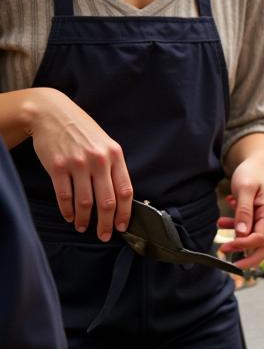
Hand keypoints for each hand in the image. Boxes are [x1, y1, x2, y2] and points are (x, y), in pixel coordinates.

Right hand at [28, 88, 132, 240]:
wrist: (52, 113)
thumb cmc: (82, 130)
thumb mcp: (105, 144)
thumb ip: (113, 167)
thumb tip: (121, 198)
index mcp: (115, 155)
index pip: (125, 191)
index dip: (125, 212)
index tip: (123, 227)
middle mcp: (98, 160)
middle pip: (107, 201)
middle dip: (107, 223)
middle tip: (105, 235)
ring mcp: (77, 164)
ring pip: (85, 202)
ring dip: (85, 219)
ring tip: (84, 227)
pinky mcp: (57, 167)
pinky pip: (65, 196)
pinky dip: (68, 210)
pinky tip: (70, 217)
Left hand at [220, 160, 263, 267]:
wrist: (257, 164)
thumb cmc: (252, 173)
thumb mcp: (244, 189)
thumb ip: (243, 211)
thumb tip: (242, 234)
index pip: (259, 239)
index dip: (243, 245)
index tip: (226, 247)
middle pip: (263, 248)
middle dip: (247, 258)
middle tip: (232, 266)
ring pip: (256, 243)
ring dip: (239, 243)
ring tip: (222, 235)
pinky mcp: (259, 220)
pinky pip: (250, 233)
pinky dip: (236, 232)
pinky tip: (223, 223)